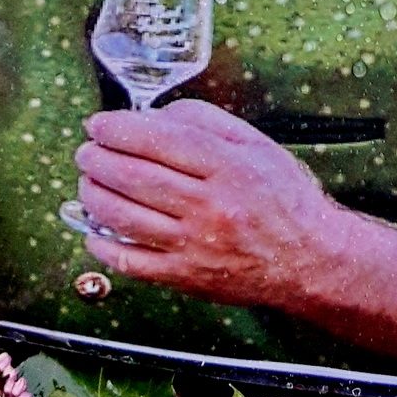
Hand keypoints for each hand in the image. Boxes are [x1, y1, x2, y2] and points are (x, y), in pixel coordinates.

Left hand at [74, 101, 347, 310]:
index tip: (99, 124)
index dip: (120, 128)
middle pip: (135, 177)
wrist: (310, 260)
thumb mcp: (257, 145)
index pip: (161, 140)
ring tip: (87, 182)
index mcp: (230, 168)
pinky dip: (103, 244)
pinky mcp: (186, 278)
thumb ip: (206, 122)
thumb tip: (154, 117)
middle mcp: (211, 207)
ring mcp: (196, 246)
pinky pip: (131, 262)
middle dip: (98, 159)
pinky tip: (93, 229)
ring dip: (93, 196)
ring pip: (125, 218)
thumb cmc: (284, 199)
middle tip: (86, 151)